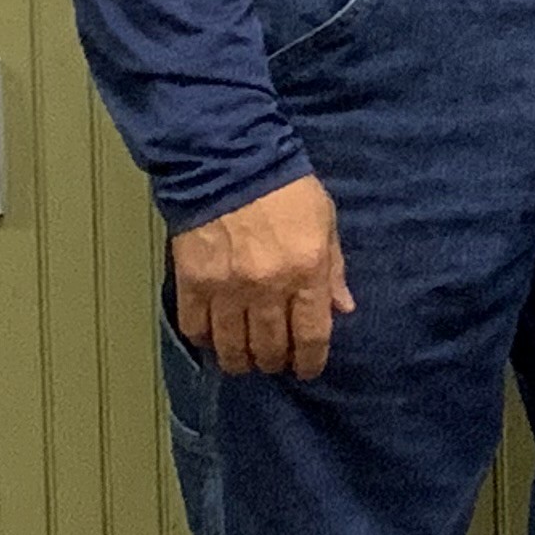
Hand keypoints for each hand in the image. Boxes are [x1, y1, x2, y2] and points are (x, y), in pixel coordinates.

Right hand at [170, 174, 352, 378]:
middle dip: (275, 362)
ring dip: (241, 360)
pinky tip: (215, 340)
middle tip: (276, 362)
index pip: (311, 334)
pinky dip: (206, 342)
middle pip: (270, 347)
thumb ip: (334, 270)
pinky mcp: (192, 284)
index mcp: (306, 272)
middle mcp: (267, 288)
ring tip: (246, 360)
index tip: (307, 370)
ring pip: (232, 348)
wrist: (230, 165)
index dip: (310, 361)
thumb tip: (342, 309)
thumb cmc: (288, 192)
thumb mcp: (326, 223)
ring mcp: (227, 289)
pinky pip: (196, 330)